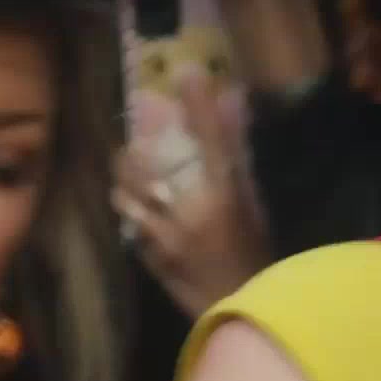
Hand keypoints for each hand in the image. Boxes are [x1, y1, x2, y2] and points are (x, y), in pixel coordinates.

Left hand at [115, 82, 271, 318]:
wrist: (243, 309)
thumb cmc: (256, 255)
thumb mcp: (254, 205)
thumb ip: (237, 160)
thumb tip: (232, 110)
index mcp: (227, 195)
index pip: (210, 138)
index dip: (198, 102)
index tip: (187, 71)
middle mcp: (193, 210)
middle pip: (150, 163)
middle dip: (135, 146)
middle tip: (134, 138)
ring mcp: (168, 237)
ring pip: (129, 193)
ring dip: (124, 177)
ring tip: (125, 168)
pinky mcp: (153, 258)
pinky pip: (131, 224)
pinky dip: (129, 210)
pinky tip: (133, 205)